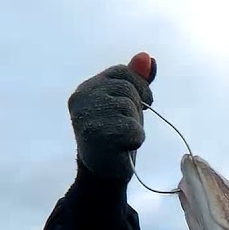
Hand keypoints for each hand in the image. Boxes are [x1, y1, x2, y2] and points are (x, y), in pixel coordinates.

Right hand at [67, 52, 157, 179]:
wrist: (104, 172)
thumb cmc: (117, 134)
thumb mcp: (127, 102)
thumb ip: (136, 79)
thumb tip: (147, 57)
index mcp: (86, 87)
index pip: (122, 72)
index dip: (139, 87)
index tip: (140, 104)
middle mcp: (81, 97)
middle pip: (127, 88)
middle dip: (135, 108)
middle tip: (124, 126)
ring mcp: (85, 116)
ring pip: (130, 108)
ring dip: (135, 125)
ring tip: (120, 137)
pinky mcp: (95, 136)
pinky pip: (133, 130)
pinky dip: (135, 140)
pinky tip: (122, 147)